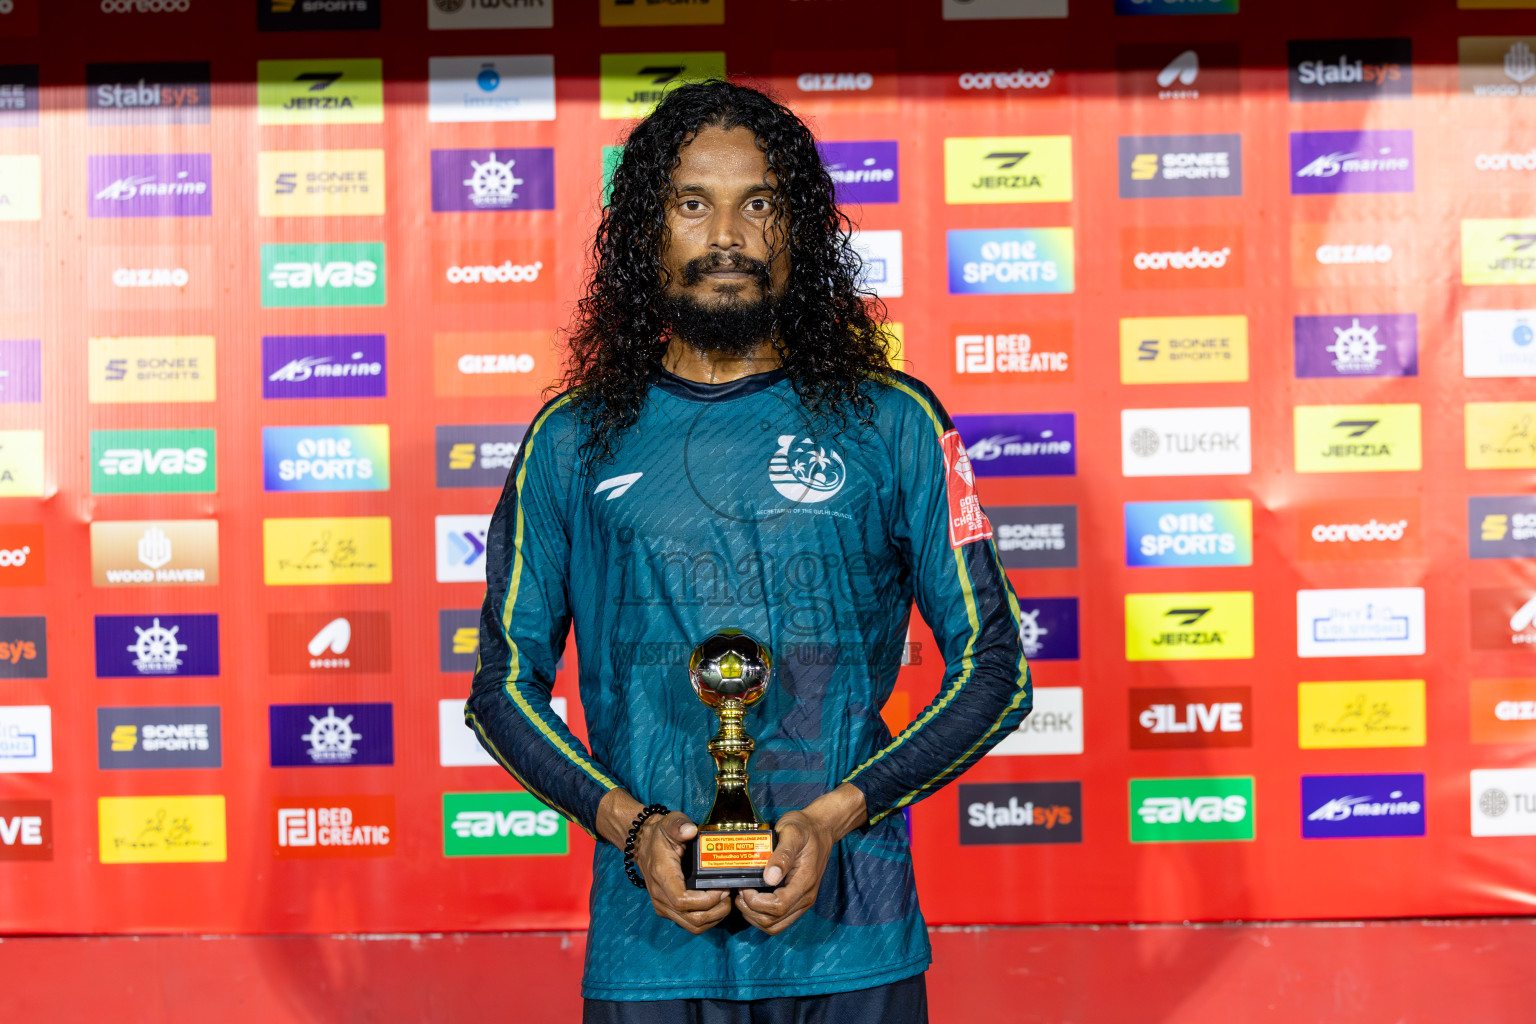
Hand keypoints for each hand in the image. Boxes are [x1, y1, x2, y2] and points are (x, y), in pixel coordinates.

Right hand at [632, 811, 731, 933]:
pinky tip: (717, 904)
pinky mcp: (667, 909)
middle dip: (716, 910)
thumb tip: (690, 830)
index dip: (706, 900)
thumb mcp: (669, 823)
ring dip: (714, 917)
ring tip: (725, 900)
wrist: (642, 844)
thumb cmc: (659, 834)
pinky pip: (689, 923)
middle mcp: (660, 895)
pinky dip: (707, 918)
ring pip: (692, 925)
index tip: (722, 888)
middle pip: (691, 918)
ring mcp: (662, 905)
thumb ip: (679, 825)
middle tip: (728, 894)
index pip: (682, 900)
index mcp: (662, 875)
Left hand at [734, 810, 832, 934]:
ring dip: (754, 916)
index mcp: (804, 882)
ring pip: (774, 926)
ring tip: (743, 897)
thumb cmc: (805, 829)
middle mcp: (805, 897)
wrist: (821, 830)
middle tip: (740, 891)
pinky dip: (761, 916)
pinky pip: (778, 920)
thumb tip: (769, 878)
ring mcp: (802, 902)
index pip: (778, 907)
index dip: (756, 901)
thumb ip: (782, 855)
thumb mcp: (792, 833)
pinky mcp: (797, 901)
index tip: (745, 885)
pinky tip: (752, 900)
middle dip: (751, 910)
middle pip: (773, 921)